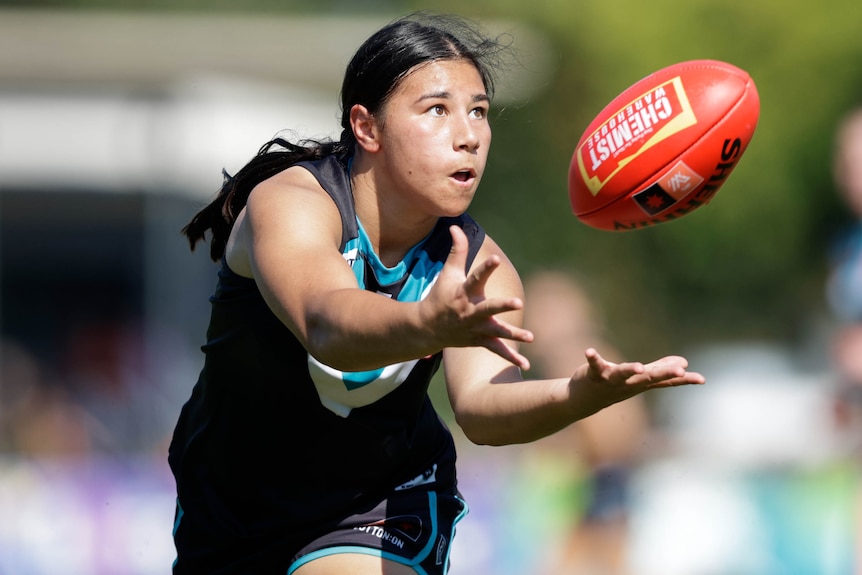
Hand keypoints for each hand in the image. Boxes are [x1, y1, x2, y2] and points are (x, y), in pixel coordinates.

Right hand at [421, 225, 533, 367]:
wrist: (427, 328)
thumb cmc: (440, 296)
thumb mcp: (447, 273)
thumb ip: (456, 251)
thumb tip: (455, 226)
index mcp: (463, 293)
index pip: (475, 278)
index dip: (485, 268)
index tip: (496, 259)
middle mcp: (470, 312)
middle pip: (488, 308)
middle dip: (502, 306)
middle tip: (518, 303)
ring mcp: (475, 328)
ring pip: (496, 333)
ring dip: (512, 336)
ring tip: (530, 338)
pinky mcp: (479, 341)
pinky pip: (497, 351)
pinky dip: (511, 358)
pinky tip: (526, 365)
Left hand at [580, 347, 705, 401]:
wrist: (583, 400)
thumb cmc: (615, 386)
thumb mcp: (639, 378)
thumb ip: (660, 369)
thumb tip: (684, 362)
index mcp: (642, 382)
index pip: (666, 381)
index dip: (684, 380)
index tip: (701, 379)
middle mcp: (629, 383)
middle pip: (649, 378)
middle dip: (665, 373)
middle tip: (681, 371)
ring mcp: (611, 380)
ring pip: (623, 374)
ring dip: (631, 370)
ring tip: (639, 367)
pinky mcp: (594, 374)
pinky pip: (595, 365)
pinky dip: (593, 358)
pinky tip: (590, 351)